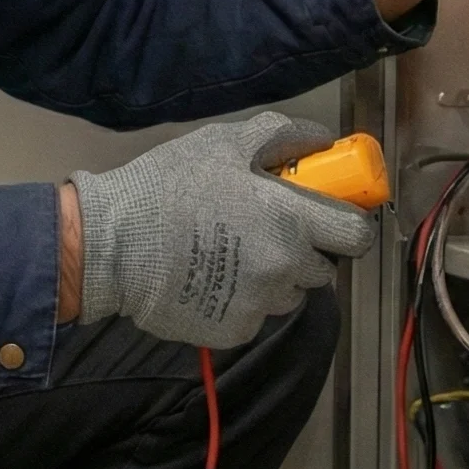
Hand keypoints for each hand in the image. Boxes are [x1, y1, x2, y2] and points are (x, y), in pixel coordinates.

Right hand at [69, 113, 373, 348]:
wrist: (111, 245)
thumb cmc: (169, 186)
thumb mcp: (225, 143)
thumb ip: (282, 137)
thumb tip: (323, 140)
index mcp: (291, 219)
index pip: (357, 235)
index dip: (349, 225)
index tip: (331, 217)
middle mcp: (285, 267)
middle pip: (323, 268)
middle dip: (305, 251)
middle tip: (267, 231)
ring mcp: (260, 304)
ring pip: (289, 293)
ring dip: (274, 277)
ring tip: (232, 254)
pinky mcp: (234, 331)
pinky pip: (255, 315)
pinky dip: (241, 301)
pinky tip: (211, 278)